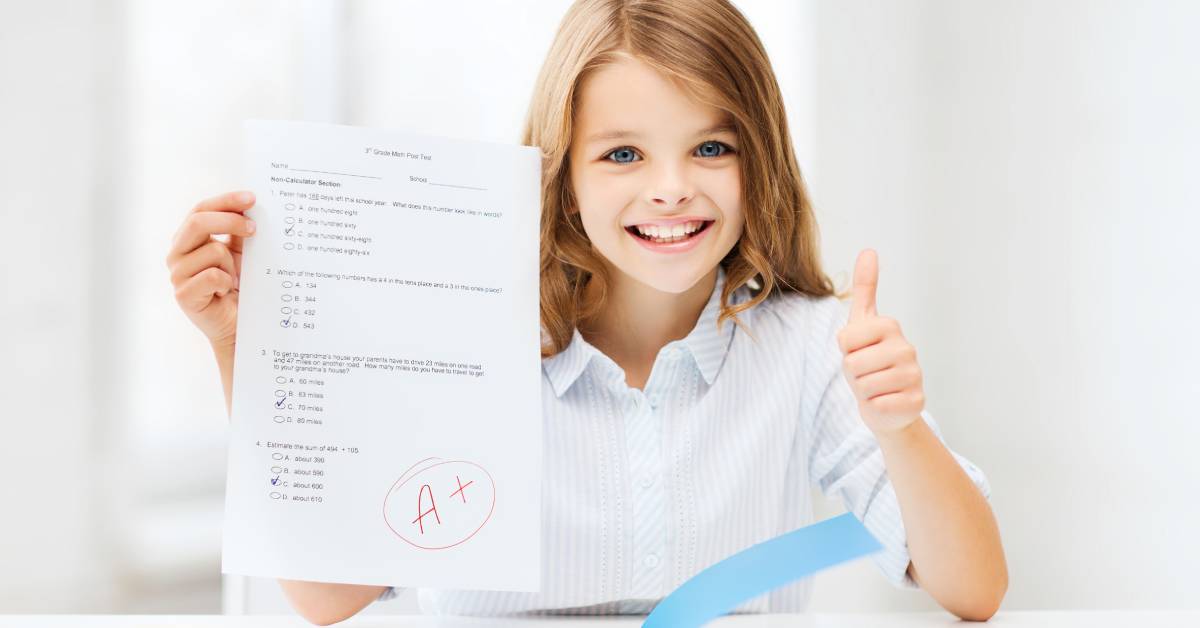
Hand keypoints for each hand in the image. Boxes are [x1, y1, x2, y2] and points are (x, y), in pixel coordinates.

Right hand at [165, 190, 256, 347]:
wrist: (237, 325)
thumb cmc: (237, 287)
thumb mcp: (239, 253)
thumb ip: (238, 230)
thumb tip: (250, 204)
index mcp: (187, 239)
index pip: (201, 209)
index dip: (225, 201)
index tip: (251, 198)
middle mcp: (177, 253)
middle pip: (198, 222)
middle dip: (230, 221)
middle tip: (254, 229)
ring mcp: (177, 274)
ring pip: (212, 251)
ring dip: (232, 265)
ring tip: (234, 280)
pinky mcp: (183, 294)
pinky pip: (213, 276)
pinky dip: (227, 282)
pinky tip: (226, 292)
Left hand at [836, 249, 924, 435]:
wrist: (886, 403)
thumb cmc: (869, 360)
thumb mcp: (861, 324)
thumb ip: (864, 288)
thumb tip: (868, 249)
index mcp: (889, 326)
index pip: (845, 340)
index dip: (845, 350)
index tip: (859, 350)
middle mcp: (906, 348)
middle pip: (852, 364)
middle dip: (852, 373)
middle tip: (866, 373)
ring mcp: (914, 375)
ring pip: (863, 386)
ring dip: (863, 391)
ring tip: (875, 386)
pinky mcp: (916, 402)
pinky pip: (877, 405)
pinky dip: (875, 407)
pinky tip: (886, 402)